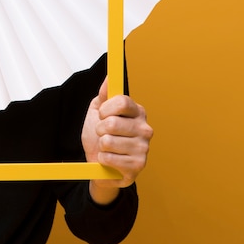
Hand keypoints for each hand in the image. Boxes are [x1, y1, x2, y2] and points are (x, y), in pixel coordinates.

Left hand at [81, 77, 152, 204]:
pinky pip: (109, 158)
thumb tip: (109, 78)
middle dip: (100, 129)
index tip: (102, 114)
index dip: (106, 109)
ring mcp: (143, 148)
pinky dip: (103, 158)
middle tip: (103, 134)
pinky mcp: (138, 165)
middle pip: (113, 123)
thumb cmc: (100, 136)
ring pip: (108, 141)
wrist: (98, 164)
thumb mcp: (98, 112)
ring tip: (107, 148)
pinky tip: (110, 160)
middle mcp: (145, 129)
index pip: (123, 102)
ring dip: (101, 145)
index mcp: (138, 112)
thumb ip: (104, 95)